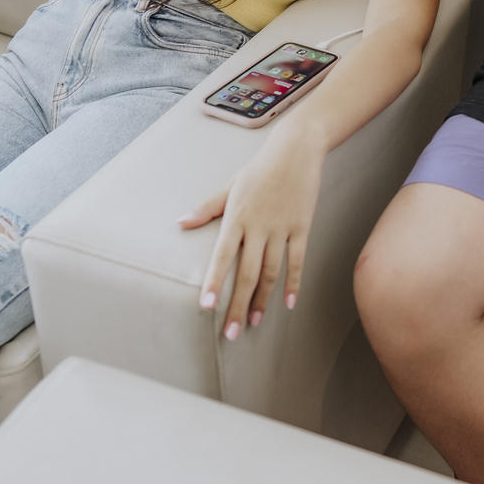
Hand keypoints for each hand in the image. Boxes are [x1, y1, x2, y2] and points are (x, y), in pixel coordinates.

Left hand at [178, 128, 325, 337]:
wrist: (296, 150)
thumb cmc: (259, 169)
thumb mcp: (230, 186)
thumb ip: (207, 209)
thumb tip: (180, 222)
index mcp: (237, 217)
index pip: (223, 256)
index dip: (216, 283)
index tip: (207, 307)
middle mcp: (259, 226)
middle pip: (248, 273)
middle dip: (238, 305)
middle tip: (230, 333)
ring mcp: (282, 228)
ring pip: (272, 272)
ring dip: (262, 300)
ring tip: (253, 322)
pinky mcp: (302, 227)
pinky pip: (297, 260)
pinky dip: (294, 283)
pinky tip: (288, 303)